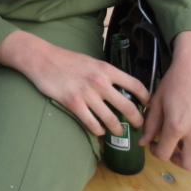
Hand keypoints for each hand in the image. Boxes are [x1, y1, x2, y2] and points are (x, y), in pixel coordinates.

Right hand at [0, 30, 149, 137]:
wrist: (42, 59)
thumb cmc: (66, 59)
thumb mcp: (91, 61)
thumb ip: (106, 73)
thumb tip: (119, 87)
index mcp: (106, 69)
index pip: (135, 85)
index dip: (146, 98)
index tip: (148, 105)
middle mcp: (100, 82)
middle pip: (128, 107)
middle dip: (137, 120)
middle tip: (138, 126)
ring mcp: (87, 94)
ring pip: (111, 119)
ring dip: (117, 129)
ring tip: (118, 131)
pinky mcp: (73, 103)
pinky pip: (92, 123)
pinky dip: (98, 130)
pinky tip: (99, 131)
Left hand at [141, 31, 190, 169]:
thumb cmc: (173, 83)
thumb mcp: (156, 102)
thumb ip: (150, 125)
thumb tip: (143, 142)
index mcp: (176, 126)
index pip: (164, 154)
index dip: (155, 152)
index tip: (153, 143)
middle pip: (188, 165)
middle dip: (176, 159)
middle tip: (170, 147)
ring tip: (183, 141)